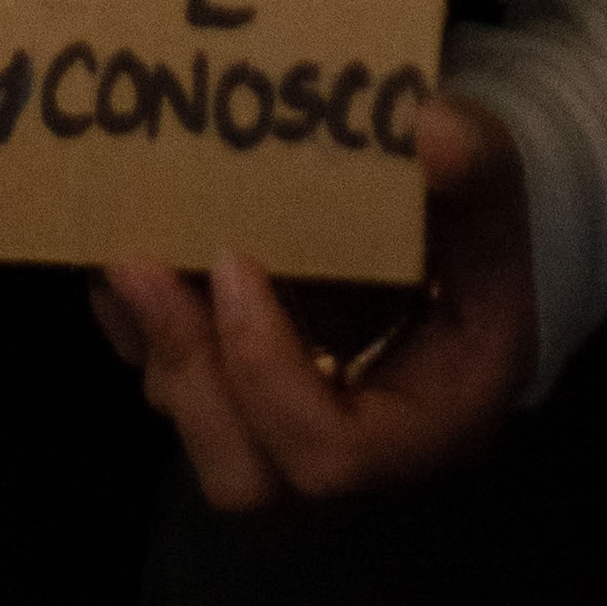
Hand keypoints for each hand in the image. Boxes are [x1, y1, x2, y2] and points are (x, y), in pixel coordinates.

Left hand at [93, 95, 534, 510]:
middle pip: (250, 474)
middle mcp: (355, 452)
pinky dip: (135, 333)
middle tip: (139, 266)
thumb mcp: (493, 190)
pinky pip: (174, 391)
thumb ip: (474, 166)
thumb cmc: (475, 222)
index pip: (336, 455)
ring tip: (120, 255)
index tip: (234, 264)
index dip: (268, 373)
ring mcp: (292, 431)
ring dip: (154, 350)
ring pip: (201, 437)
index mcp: (429, 424)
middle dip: (188, 369)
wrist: (457, 237)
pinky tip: (113, 262)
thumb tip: (432, 131)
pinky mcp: (245, 397)